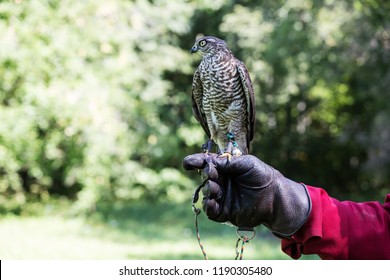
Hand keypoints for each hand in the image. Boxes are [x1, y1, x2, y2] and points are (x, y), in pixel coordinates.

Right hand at [183, 153, 310, 236]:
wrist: (275, 198)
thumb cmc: (262, 176)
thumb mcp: (247, 163)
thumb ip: (227, 162)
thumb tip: (210, 162)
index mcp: (225, 168)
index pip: (207, 164)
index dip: (196, 162)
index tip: (187, 163)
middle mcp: (222, 182)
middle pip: (205, 177)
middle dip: (206, 176)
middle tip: (212, 175)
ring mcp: (223, 197)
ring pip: (206, 193)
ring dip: (208, 190)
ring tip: (214, 188)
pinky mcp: (225, 212)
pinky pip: (211, 211)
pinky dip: (209, 207)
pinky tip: (211, 202)